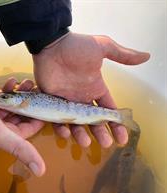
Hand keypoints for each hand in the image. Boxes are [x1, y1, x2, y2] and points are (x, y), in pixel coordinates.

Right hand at [0, 79, 45, 176]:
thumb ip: (21, 150)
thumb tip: (41, 172)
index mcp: (9, 137)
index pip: (32, 127)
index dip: (40, 113)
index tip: (46, 99)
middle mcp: (3, 129)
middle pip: (23, 114)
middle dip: (30, 100)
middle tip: (34, 85)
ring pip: (12, 106)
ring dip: (18, 94)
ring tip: (22, 81)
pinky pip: (0, 100)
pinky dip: (5, 92)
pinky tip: (7, 83)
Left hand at [33, 32, 149, 147]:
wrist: (51, 45)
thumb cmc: (75, 47)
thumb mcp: (103, 48)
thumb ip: (122, 55)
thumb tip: (146, 56)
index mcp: (95, 88)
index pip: (108, 110)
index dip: (116, 124)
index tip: (123, 137)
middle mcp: (81, 97)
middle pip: (93, 121)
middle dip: (101, 133)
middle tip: (106, 144)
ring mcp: (66, 101)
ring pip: (75, 124)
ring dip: (81, 135)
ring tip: (86, 143)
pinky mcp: (50, 102)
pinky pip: (55, 119)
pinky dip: (60, 127)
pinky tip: (66, 132)